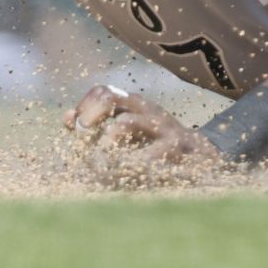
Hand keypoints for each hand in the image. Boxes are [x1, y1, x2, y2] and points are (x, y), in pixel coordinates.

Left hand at [64, 85, 221, 185]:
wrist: (202, 156)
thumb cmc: (159, 143)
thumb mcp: (130, 129)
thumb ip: (98, 125)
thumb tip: (66, 118)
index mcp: (135, 104)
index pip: (103, 91)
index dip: (85, 106)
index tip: (77, 126)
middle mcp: (146, 109)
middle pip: (108, 98)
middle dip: (89, 118)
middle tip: (83, 138)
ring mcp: (161, 126)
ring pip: (122, 124)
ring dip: (104, 141)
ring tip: (99, 159)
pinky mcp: (173, 147)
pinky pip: (145, 155)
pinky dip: (128, 166)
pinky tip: (123, 176)